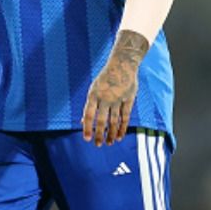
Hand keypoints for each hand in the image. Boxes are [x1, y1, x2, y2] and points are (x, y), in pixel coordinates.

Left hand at [82, 30, 147, 145]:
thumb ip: (90, 105)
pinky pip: (125, 117)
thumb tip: (82, 121)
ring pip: (114, 120)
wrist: (122, 64)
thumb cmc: (105, 79)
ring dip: (111, 133)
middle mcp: (105, 98)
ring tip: (108, 143)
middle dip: (99, 134)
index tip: (87, 139)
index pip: (89, 114)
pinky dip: (122, 127)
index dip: (87, 127)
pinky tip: (119, 136)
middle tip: (98, 145)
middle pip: (102, 120)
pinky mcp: (128, 100)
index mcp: (94, 94)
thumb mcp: (94, 89)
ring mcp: (118, 99)